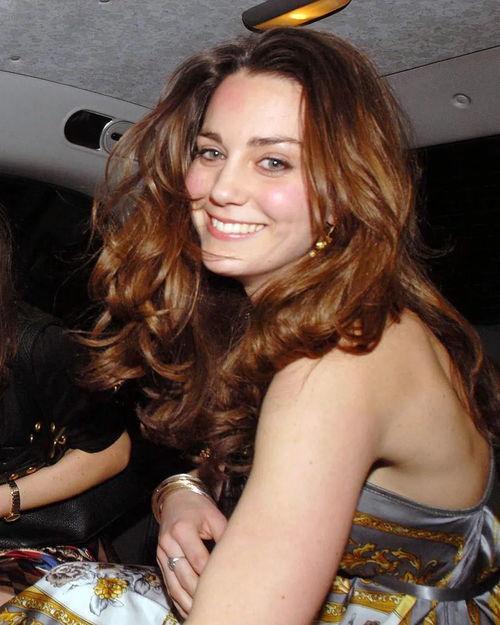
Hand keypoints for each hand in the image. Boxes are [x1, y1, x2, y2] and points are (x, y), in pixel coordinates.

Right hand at [157, 489, 226, 617]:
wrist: (176, 499)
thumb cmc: (198, 507)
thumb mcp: (214, 516)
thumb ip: (224, 537)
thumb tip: (239, 557)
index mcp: (182, 529)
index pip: (197, 559)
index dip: (210, 575)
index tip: (224, 587)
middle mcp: (168, 542)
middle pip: (184, 575)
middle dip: (199, 593)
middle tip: (216, 604)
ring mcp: (161, 552)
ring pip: (173, 584)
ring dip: (187, 601)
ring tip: (203, 611)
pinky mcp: (159, 559)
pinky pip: (168, 584)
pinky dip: (178, 599)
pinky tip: (190, 608)